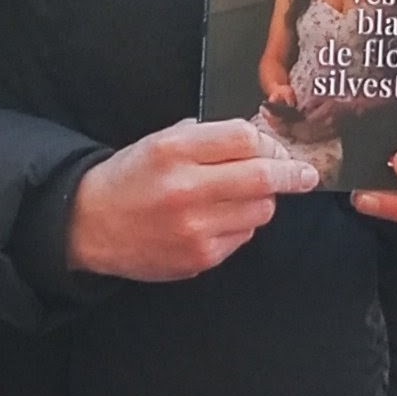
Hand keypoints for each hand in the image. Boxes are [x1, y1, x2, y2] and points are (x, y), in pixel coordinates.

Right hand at [65, 120, 317, 281]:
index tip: (279, 149)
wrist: (91, 225)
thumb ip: (208, 139)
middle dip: (293, 174)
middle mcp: (186, 188)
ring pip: (260, 211)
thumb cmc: (130, 178)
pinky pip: (243, 237)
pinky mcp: (200, 257)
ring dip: (262, 201)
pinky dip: (240, 226)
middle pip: (263, 177)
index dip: (269, 142)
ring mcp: (195, 227)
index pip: (245, 138)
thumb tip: (260, 140)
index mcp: (175, 151)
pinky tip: (217, 220)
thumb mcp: (160, 142)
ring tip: (239, 197)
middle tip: (305, 174)